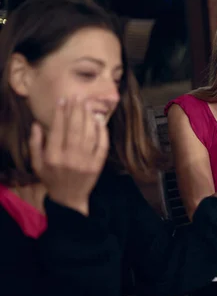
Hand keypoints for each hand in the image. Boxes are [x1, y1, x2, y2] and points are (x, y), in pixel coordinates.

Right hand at [29, 97, 108, 215]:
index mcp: (52, 157)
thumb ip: (35, 144)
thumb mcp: (37, 164)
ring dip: (89, 118)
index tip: (62, 100)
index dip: (60, 113)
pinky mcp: (98, 166)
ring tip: (88, 105)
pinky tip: (99, 122)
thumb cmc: (51, 179)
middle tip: (78, 97)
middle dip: (76, 111)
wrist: (69, 198)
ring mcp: (85, 162)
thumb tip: (37, 124)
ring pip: (88, 135)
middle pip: (74, 129)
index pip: (57, 130)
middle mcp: (69, 158)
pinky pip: (102, 146)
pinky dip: (102, 132)